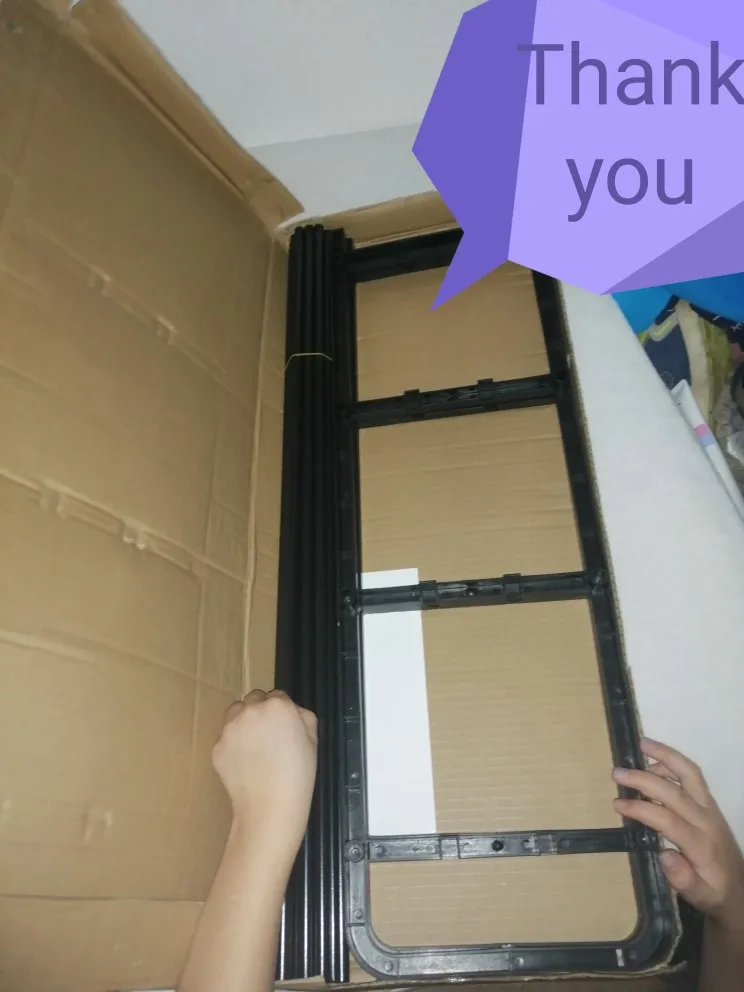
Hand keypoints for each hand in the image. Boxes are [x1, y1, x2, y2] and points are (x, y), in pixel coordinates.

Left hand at [212, 690, 316, 855]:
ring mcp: (230, 729)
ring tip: (253, 748)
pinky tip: (244, 764)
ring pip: (236, 714)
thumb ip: (303, 716)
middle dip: (260, 712)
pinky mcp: (217, 747)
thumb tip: (292, 712)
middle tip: (268, 736)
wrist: (270, 808)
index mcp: (278, 706)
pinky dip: (233, 746)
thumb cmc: (298, 776)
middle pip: (254, 700)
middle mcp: (251, 711)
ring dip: (243, 722)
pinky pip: (225, 739)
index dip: (282, 712)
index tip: (284, 728)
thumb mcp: (313, 741)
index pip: (277, 696)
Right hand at [614, 739, 743, 931]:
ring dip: (666, 756)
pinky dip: (673, 762)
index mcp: (701, 845)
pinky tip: (653, 763)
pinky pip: (692, 775)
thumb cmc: (713, 892)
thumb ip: (684, 881)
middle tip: (617, 773)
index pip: (668, 820)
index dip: (642, 809)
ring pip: (690, 774)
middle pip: (675, 792)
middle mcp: (707, 820)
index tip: (617, 804)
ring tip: (641, 744)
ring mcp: (710, 808)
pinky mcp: (709, 802)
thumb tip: (665, 856)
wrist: (738, 888)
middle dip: (644, 779)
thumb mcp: (701, 897)